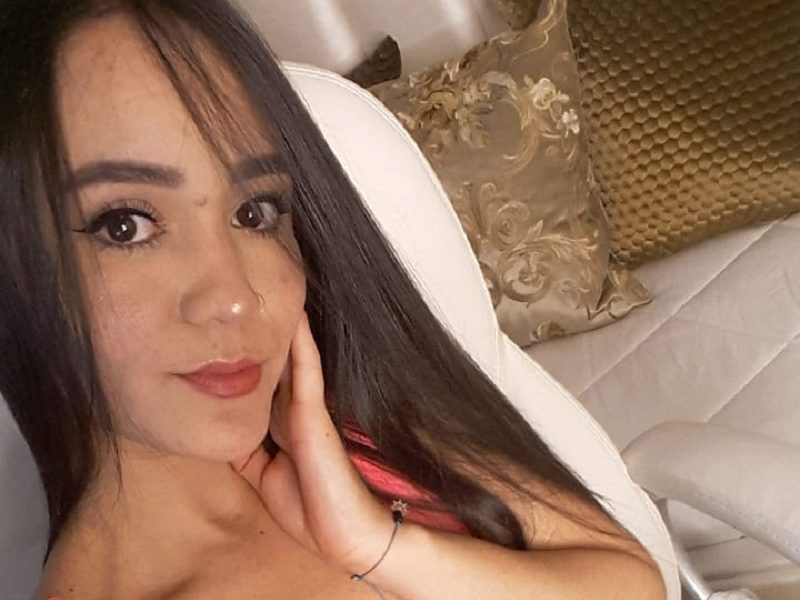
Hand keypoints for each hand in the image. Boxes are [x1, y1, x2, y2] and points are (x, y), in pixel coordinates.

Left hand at [231, 312, 391, 571]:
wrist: (348, 534)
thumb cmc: (312, 509)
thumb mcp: (265, 477)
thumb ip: (247, 452)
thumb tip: (223, 433)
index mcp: (282, 424)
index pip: (262, 382)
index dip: (250, 357)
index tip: (231, 332)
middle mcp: (293, 408)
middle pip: (273, 363)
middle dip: (261, 336)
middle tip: (250, 299)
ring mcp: (306, 407)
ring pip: (289, 358)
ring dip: (281, 329)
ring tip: (272, 292)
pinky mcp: (313, 412)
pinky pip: (305, 369)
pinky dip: (299, 343)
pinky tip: (294, 317)